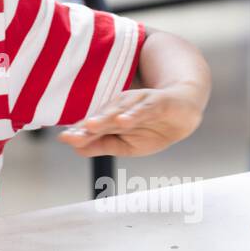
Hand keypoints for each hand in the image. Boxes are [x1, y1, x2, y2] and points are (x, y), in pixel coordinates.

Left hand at [57, 86, 204, 157]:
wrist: (185, 112)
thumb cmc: (152, 128)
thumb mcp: (126, 143)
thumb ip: (101, 144)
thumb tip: (76, 148)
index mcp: (110, 117)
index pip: (92, 126)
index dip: (79, 132)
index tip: (64, 138)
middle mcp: (121, 107)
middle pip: (102, 118)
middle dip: (86, 126)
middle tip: (70, 134)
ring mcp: (139, 104)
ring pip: (120, 111)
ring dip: (106, 118)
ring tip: (91, 125)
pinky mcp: (158, 102)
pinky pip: (145, 109)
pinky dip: (134, 114)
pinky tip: (123, 121)